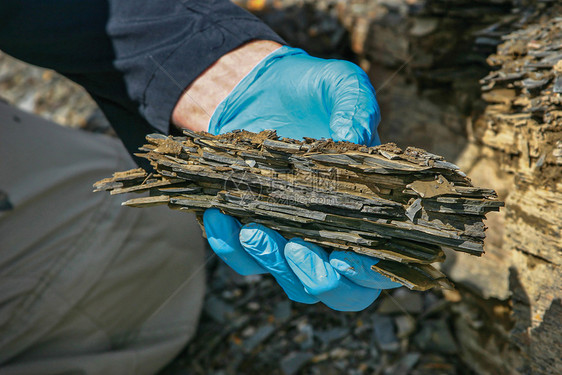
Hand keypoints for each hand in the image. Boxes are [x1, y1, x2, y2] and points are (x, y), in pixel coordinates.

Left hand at [178, 43, 398, 310]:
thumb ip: (356, 107)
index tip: (346, 257)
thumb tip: (354, 138)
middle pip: (338, 290)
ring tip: (253, 231)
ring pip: (290, 281)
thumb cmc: (308, 90)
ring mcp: (293, 235)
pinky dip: (228, 245)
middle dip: (317, 279)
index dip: (369, 272)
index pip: (380, 261)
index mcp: (368, 205)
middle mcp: (334, 230)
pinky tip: (220, 216)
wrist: (257, 89)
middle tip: (295, 250)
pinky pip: (242, 257)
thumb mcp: (339, 84)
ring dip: (271, 264)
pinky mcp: (252, 230)